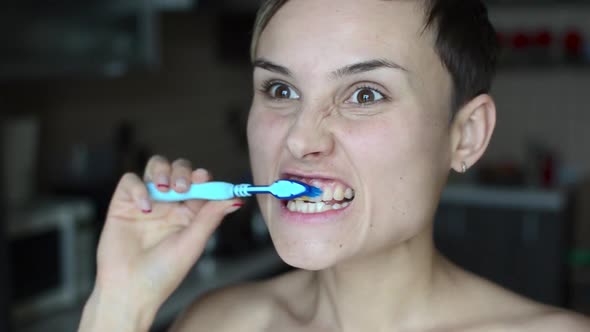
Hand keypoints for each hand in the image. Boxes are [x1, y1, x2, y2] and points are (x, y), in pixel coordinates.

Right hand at [92, 156, 241, 317]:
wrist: (130, 291)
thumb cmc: (163, 274)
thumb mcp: (193, 243)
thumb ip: (211, 217)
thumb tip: (236, 198)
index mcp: (189, 213)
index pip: (200, 184)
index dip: (204, 177)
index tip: (205, 179)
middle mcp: (169, 205)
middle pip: (179, 169)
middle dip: (182, 171)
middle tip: (182, 187)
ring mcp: (147, 202)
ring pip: (156, 167)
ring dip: (162, 170)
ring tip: (164, 188)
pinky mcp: (123, 204)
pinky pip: (130, 181)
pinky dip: (139, 187)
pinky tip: (145, 207)